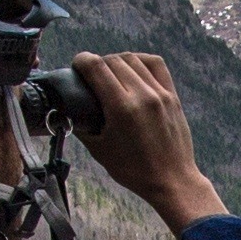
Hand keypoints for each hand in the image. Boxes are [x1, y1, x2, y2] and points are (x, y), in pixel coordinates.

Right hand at [63, 52, 224, 234]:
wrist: (171, 180)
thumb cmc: (134, 170)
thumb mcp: (99, 150)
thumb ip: (82, 126)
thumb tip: (68, 111)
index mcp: (121, 108)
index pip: (96, 66)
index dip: (81, 61)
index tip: (76, 66)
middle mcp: (142, 95)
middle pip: (113, 60)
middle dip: (97, 63)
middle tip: (91, 75)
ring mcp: (159, 93)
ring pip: (133, 58)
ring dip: (117, 60)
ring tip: (110, 72)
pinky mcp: (172, 95)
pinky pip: (155, 64)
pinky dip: (140, 60)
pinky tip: (133, 68)